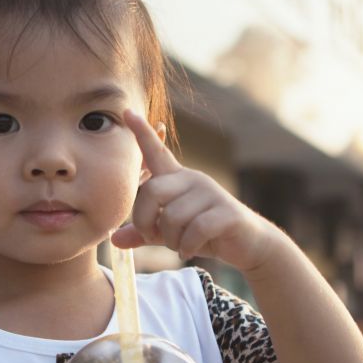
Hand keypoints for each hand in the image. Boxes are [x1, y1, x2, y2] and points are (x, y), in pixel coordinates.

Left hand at [113, 109, 280, 271]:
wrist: (248, 245)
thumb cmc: (206, 235)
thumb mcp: (170, 234)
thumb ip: (144, 233)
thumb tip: (114, 240)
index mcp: (178, 179)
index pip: (157, 152)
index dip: (142, 133)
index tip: (126, 111)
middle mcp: (193, 180)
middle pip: (152, 191)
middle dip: (144, 220)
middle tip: (151, 237)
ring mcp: (211, 193)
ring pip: (173, 216)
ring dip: (170, 240)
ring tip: (178, 246)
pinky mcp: (226, 212)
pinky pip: (195, 230)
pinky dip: (187, 246)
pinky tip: (189, 251)